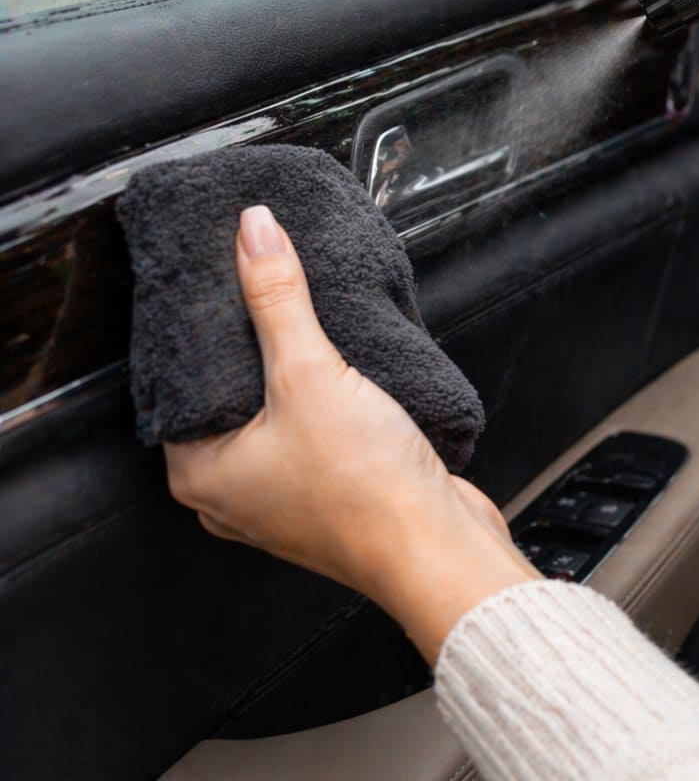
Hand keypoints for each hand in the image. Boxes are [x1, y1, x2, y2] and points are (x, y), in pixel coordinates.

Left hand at [163, 205, 537, 661]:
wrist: (437, 547)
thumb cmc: (367, 493)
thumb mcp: (311, 375)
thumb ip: (277, 299)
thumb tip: (253, 233)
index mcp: (199, 473)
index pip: (179, 379)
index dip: (201, 324)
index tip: (219, 275)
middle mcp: (231, 492)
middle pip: (229, 393)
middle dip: (253, 341)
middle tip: (267, 285)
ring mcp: (281, 497)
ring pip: (274, 413)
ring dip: (294, 371)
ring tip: (309, 320)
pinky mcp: (328, 493)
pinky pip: (312, 432)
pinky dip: (324, 401)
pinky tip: (345, 370)